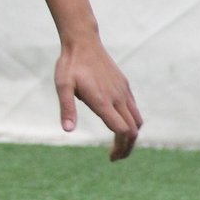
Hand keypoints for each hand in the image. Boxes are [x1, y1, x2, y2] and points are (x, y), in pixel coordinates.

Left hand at [55, 39, 142, 160]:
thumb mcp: (62, 86)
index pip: (122, 131)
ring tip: (119, 144)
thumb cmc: (70, 65)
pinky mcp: (124, 85)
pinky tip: (119, 123)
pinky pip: (134, 108)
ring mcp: (123, 91)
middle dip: (127, 147)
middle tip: (115, 157)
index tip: (111, 157)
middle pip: (132, 130)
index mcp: (103, 101)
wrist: (83, 41)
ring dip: (131, 136)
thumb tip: (68, 131)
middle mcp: (117, 98)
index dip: (120, 147)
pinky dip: (132, 122)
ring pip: (137, 120)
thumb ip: (67, 108)